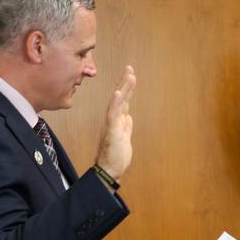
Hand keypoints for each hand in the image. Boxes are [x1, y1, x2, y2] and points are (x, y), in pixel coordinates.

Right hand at [95, 65, 135, 181]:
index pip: (123, 101)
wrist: (108, 170)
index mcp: (117, 121)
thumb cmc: (115, 156)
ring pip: (118, 103)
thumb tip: (128, 116)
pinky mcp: (111, 132)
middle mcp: (113, 120)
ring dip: (123, 89)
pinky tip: (117, 93)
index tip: (131, 74)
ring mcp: (111, 125)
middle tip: (130, 68)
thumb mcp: (124, 138)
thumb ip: (126, 126)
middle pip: (120, 98)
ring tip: (128, 75)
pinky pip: (112, 115)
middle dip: (125, 83)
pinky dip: (115, 103)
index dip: (127, 88)